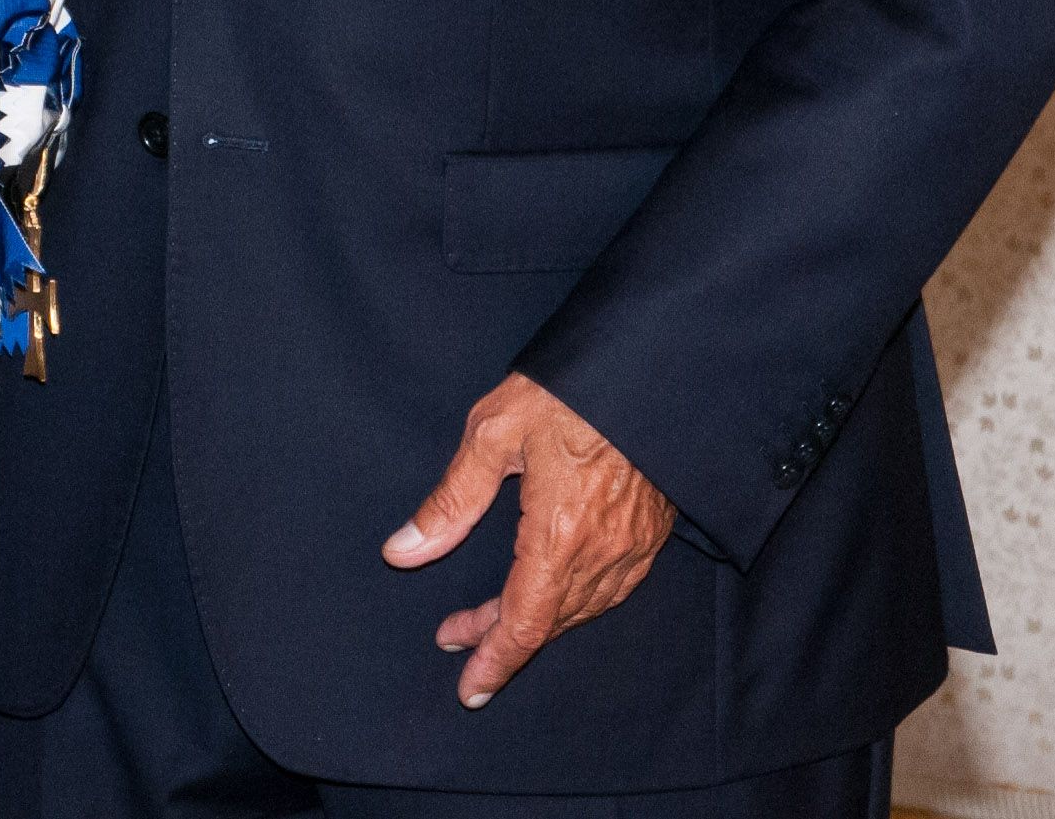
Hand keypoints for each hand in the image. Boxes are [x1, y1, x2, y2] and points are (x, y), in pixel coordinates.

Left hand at [383, 371, 675, 707]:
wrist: (651, 363)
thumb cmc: (570, 389)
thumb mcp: (493, 433)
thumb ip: (450, 502)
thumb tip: (402, 552)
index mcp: (561, 534)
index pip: (524, 624)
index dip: (493, 662)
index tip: (468, 691)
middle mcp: (603, 552)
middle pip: (548, 622)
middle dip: (499, 639)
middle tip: (454, 636)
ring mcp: (634, 546)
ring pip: (580, 609)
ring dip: (535, 621)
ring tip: (490, 616)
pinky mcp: (652, 532)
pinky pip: (610, 588)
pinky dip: (572, 601)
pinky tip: (549, 589)